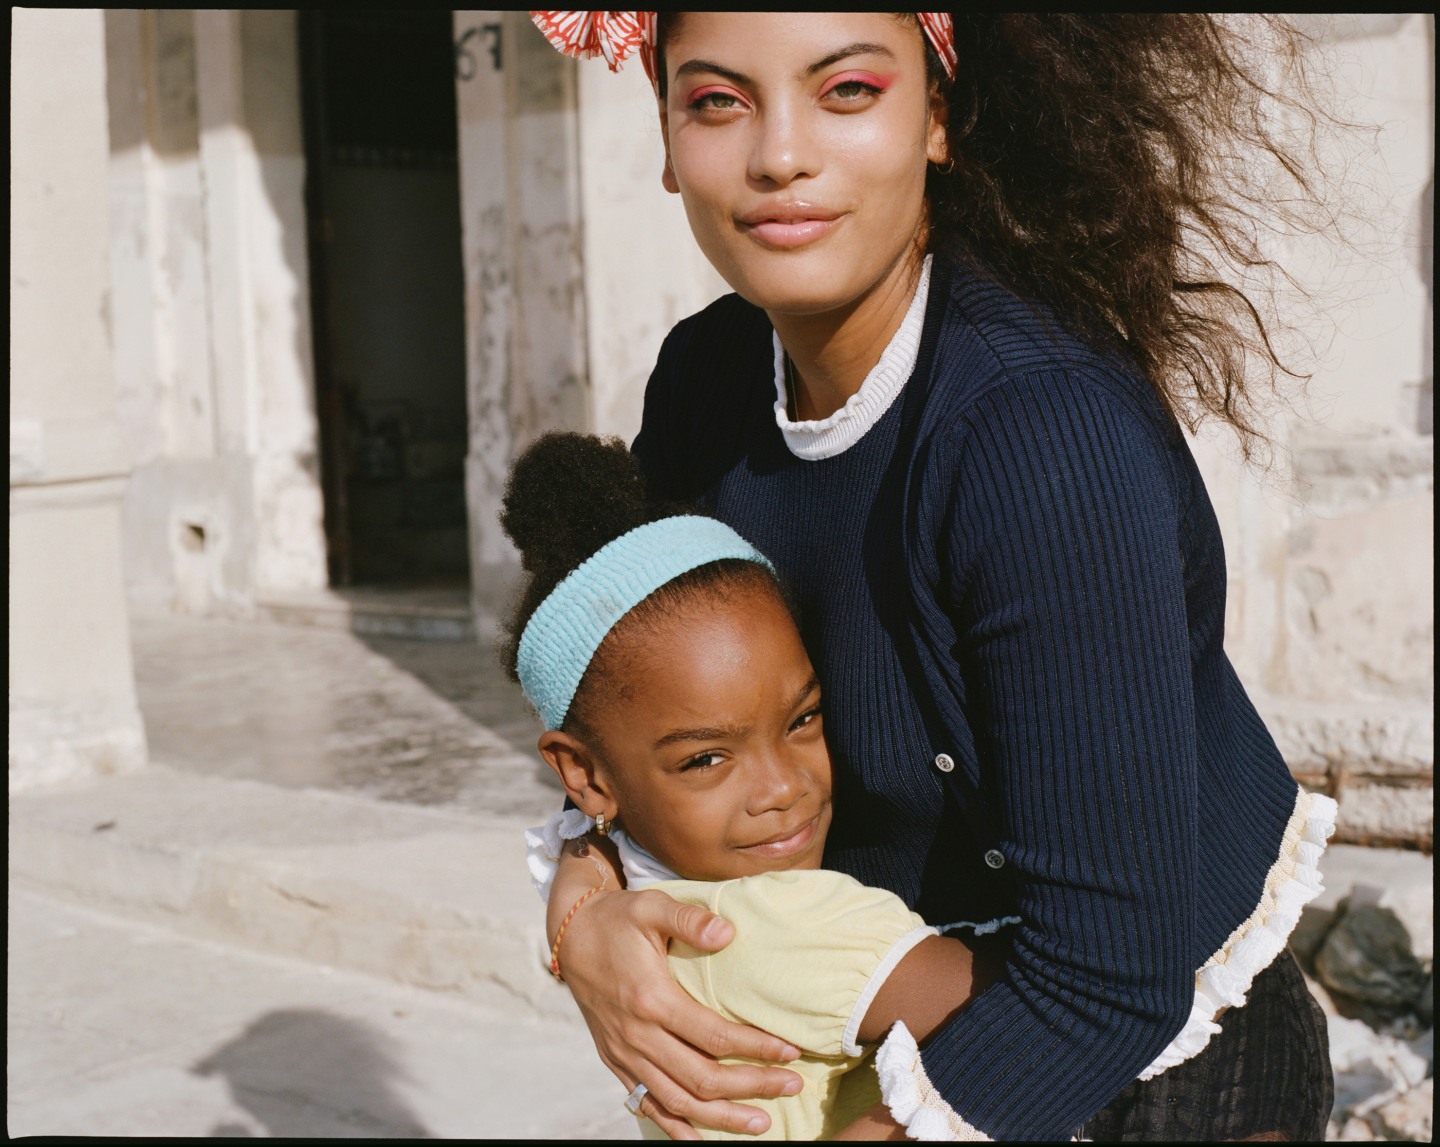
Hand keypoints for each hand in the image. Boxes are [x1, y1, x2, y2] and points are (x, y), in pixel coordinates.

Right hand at [560, 886, 804, 1138]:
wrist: (571, 935)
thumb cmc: (617, 919)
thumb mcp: (651, 906)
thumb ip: (689, 920)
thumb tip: (727, 933)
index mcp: (651, 1000)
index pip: (714, 1037)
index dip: (756, 1048)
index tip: (791, 1051)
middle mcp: (637, 1036)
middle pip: (701, 1078)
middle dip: (752, 1087)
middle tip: (792, 1085)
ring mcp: (624, 1054)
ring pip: (677, 1101)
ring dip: (721, 1117)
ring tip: (761, 1122)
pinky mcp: (615, 1062)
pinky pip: (646, 1104)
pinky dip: (674, 1126)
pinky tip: (701, 1138)